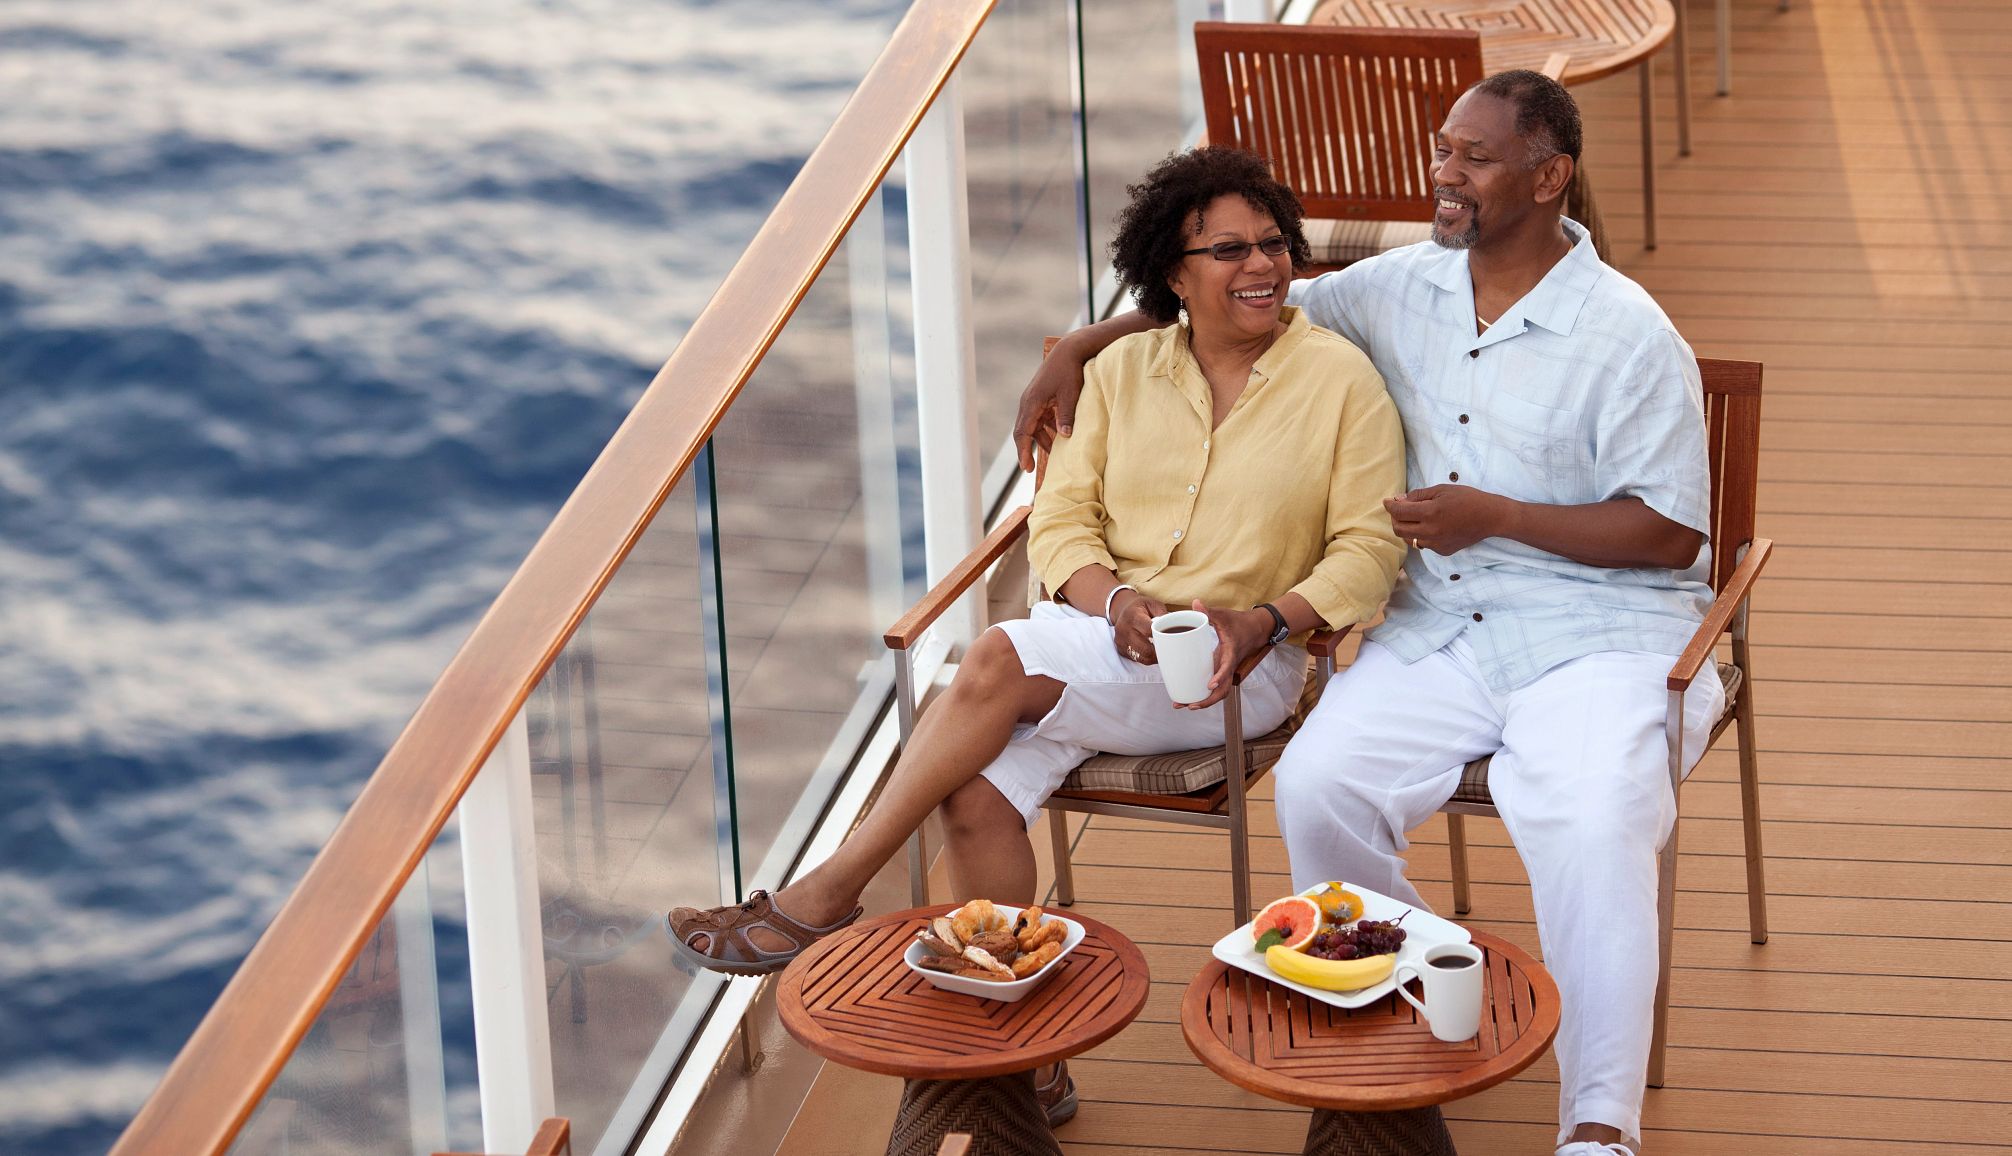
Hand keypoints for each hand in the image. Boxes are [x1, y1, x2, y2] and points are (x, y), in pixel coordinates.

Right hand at [1013, 344, 1087, 471]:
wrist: (1068, 351)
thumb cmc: (1069, 371)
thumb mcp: (1070, 395)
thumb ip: (1066, 416)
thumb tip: (1065, 437)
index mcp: (1032, 402)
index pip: (1022, 433)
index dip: (1024, 451)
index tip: (1026, 467)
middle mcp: (1028, 402)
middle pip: (1023, 432)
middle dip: (1026, 450)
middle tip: (1030, 469)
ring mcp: (1033, 400)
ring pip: (1032, 426)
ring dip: (1040, 440)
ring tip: (1052, 455)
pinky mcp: (1040, 398)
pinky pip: (1039, 419)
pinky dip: (1046, 430)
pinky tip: (1058, 438)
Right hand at [1110, 590, 1167, 665]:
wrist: (1123, 611)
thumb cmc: (1141, 608)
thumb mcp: (1154, 605)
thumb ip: (1163, 615)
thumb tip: (1172, 629)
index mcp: (1133, 616)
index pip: (1149, 631)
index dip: (1161, 637)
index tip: (1170, 640)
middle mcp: (1124, 630)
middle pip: (1145, 649)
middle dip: (1159, 651)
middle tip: (1169, 650)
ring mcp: (1121, 641)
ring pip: (1142, 658)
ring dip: (1154, 657)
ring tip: (1162, 652)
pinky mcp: (1121, 650)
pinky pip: (1137, 659)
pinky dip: (1147, 658)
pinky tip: (1152, 653)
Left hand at [1179, 600, 1273, 710]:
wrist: (1257, 629)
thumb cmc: (1241, 623)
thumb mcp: (1224, 615)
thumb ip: (1209, 611)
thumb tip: (1195, 603)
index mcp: (1231, 653)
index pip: (1227, 668)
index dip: (1220, 677)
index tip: (1210, 685)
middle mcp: (1230, 666)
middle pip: (1222, 690)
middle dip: (1207, 700)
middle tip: (1189, 705)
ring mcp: (1227, 670)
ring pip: (1220, 692)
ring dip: (1205, 701)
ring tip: (1185, 705)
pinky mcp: (1223, 670)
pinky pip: (1216, 686)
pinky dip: (1205, 694)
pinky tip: (1190, 696)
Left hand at [1384, 485, 1512, 555]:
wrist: (1489, 517)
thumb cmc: (1467, 499)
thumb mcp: (1441, 490)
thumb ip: (1418, 495)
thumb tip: (1399, 500)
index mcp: (1430, 513)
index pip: (1399, 512)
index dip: (1390, 506)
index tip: (1387, 501)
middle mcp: (1430, 531)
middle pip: (1399, 529)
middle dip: (1395, 518)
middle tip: (1399, 509)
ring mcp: (1436, 544)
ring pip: (1409, 539)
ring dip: (1406, 528)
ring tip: (1414, 517)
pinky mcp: (1442, 551)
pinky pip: (1424, 544)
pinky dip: (1421, 535)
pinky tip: (1431, 526)